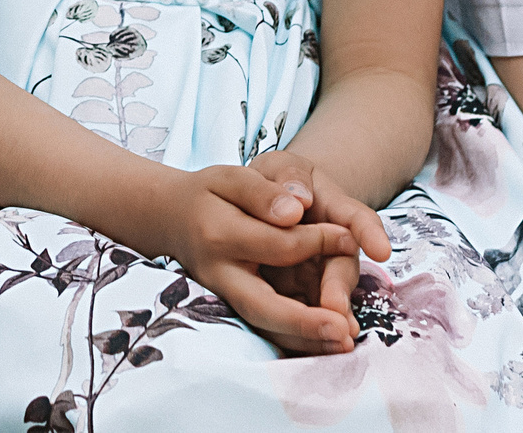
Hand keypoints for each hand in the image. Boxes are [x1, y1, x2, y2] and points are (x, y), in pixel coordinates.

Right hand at [155, 164, 362, 351]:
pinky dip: (296, 340)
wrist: (173, 218)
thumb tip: (296, 211)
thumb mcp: (232, 178)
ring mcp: (224, 296)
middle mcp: (218, 273)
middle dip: (302, 321)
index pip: (278, 244)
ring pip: (263, 324)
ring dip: (304, 339)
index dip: (319, 242)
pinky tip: (327, 343)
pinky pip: (265, 328)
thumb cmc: (210, 195)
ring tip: (343, 343)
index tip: (349, 238)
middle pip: (261, 304)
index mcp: (219, 233)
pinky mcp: (234, 306)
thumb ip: (262, 191)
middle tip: (341, 330)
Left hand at [241, 153, 392, 355]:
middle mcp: (333, 248)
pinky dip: (301, 330)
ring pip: (324, 298)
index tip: (381, 250)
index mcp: (334, 213)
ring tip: (328, 337)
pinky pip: (298, 313)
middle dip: (339, 290)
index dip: (368, 232)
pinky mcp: (291, 295)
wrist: (268, 205)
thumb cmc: (279, 183)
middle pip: (341, 268)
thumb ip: (290, 176)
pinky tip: (302, 346)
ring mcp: (314, 274)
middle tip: (336, 310)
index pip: (357, 219)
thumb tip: (298, 198)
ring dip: (323, 319)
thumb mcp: (284, 167)